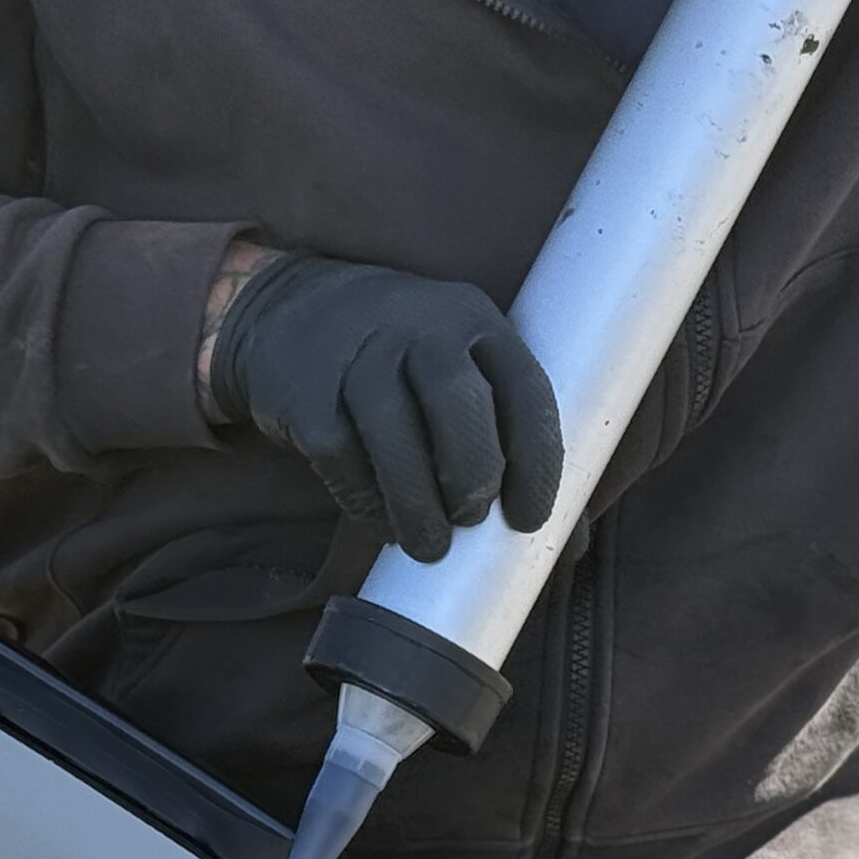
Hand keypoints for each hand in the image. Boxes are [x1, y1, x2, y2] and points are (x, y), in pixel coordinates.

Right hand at [200, 250, 562, 561]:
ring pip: (392, 431)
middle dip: (473, 476)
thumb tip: (568, 544)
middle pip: (458, 401)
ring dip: (416, 502)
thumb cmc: (400, 364)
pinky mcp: (305, 389)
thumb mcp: (458, 366)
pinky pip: (339, 453)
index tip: (530, 521)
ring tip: (428, 545)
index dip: (537, 462)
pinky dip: (363, 499)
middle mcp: (419, 325)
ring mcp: (357, 353)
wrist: (290, 313)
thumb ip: (504, 436)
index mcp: (476, 320)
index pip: (524, 388)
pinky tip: (379, 520)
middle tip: (470, 523)